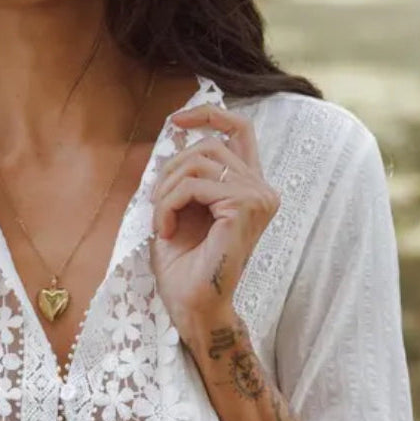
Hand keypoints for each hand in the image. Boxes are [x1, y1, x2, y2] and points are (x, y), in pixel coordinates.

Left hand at [148, 105, 279, 342]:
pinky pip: (193, 186)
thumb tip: (177, 133)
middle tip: (156, 204)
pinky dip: (167, 205)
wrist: (192, 306)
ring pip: (198, 162)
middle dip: (171, 169)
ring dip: (166, 190)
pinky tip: (164, 231)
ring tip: (160, 220)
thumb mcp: (182, 207)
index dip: (209, 114)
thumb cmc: (185, 265)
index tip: (176, 120)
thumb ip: (188, 173)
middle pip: (208, 145)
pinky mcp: (244, 206)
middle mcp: (262, 189)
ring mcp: (258, 197)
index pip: (241, 131)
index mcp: (251, 187)